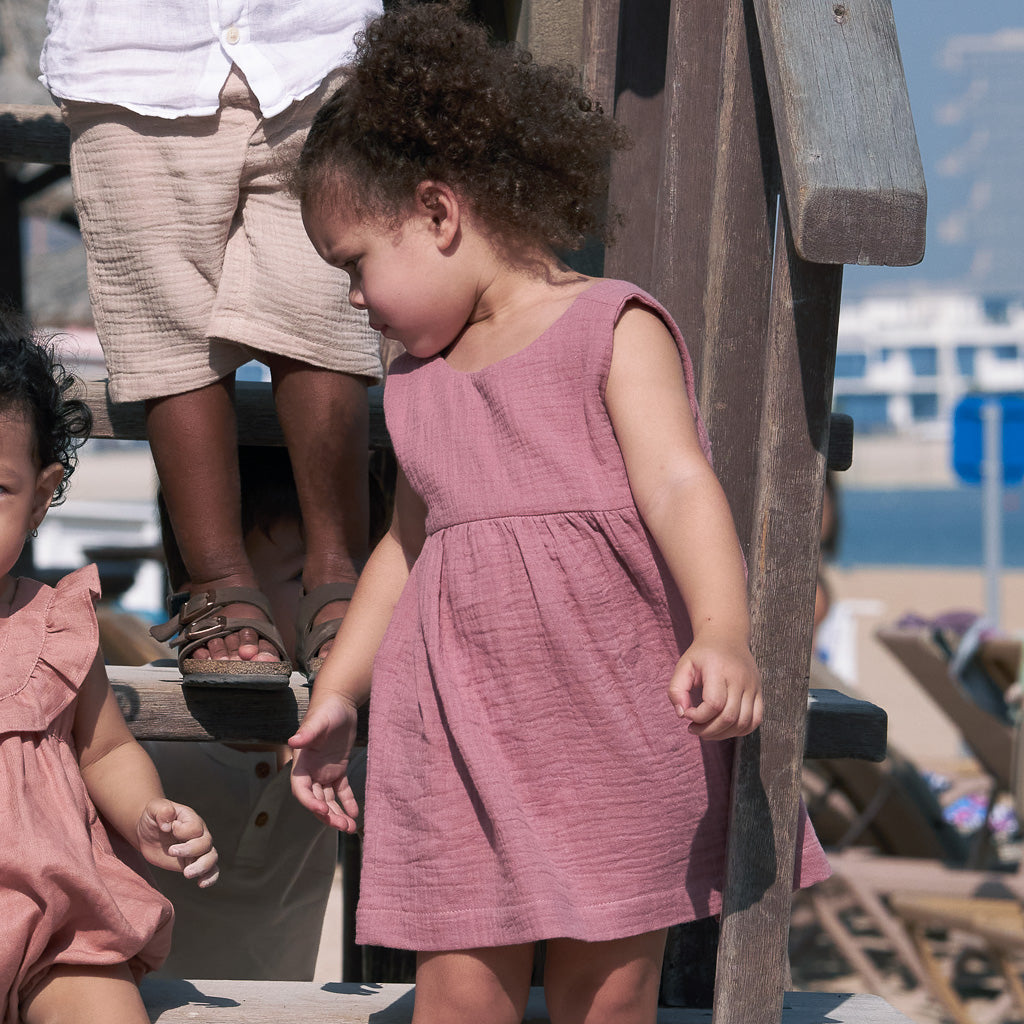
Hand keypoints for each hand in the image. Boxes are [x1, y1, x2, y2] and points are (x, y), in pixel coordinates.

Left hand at [137, 799, 218, 886]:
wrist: (148, 832)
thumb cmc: (152, 818)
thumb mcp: (153, 809)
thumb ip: (162, 811)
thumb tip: (168, 825)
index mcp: (191, 819)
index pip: (195, 827)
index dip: (183, 831)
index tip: (169, 829)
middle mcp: (199, 834)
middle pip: (206, 843)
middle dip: (190, 850)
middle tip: (171, 851)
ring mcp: (198, 849)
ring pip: (211, 857)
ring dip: (202, 866)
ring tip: (186, 873)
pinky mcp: (193, 862)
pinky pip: (211, 870)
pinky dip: (210, 877)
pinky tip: (202, 884)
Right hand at [289, 692, 360, 832]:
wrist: (340, 702)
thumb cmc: (326, 709)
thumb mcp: (318, 720)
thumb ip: (307, 732)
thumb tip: (292, 741)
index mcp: (302, 763)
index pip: (302, 790)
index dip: (310, 802)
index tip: (323, 810)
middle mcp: (311, 771)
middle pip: (316, 800)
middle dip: (327, 815)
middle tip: (343, 826)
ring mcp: (325, 772)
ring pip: (329, 799)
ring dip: (337, 814)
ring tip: (351, 828)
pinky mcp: (338, 769)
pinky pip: (342, 790)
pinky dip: (347, 802)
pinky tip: (355, 812)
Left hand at [669, 634, 762, 739]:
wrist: (727, 637)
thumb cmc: (702, 655)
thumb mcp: (683, 666)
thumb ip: (676, 690)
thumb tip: (682, 715)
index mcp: (719, 669)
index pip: (713, 704)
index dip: (698, 716)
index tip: (687, 714)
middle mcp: (740, 678)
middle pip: (729, 717)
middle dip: (708, 730)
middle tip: (694, 729)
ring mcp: (753, 686)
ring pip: (743, 723)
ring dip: (723, 734)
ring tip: (706, 730)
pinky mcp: (759, 692)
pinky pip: (755, 721)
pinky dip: (739, 731)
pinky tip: (723, 728)